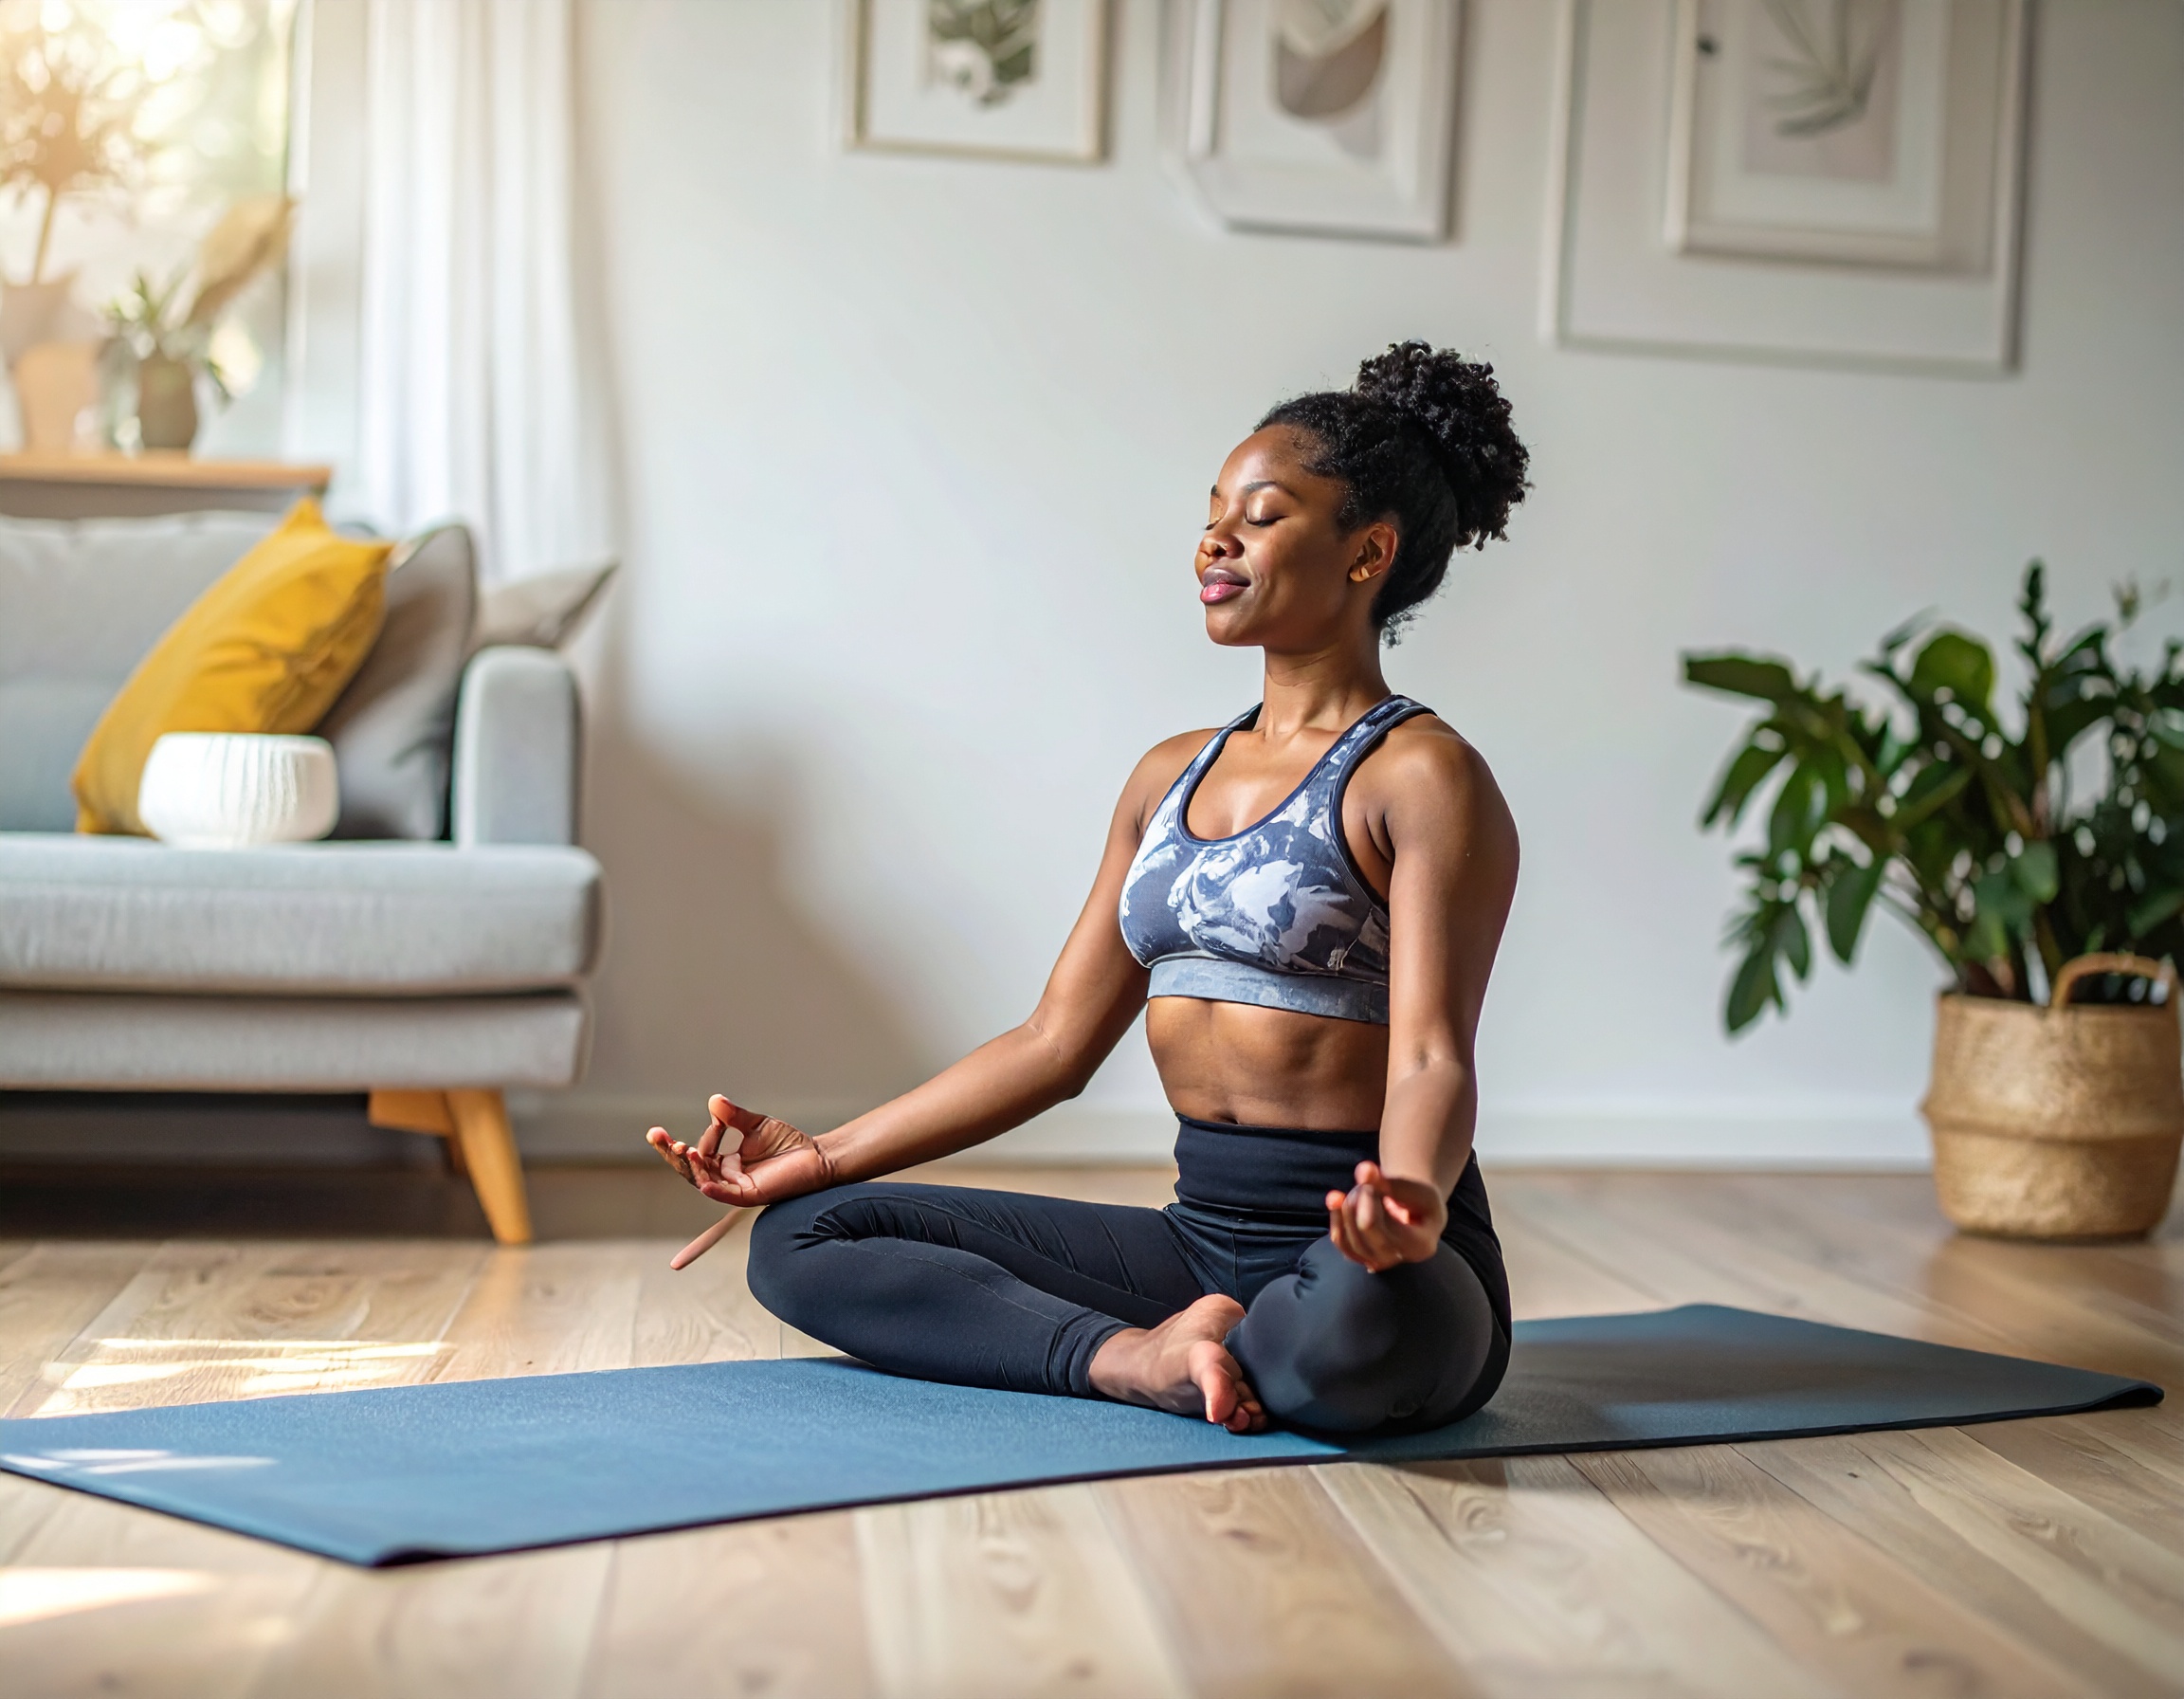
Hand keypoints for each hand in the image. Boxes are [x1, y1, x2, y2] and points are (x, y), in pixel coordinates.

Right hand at [646, 1095, 831, 1207]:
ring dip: (692, 1167)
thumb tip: (714, 1101)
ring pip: (705, 1181)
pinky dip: (713, 1189)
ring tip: (685, 1149)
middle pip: (692, 1169)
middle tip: (656, 1135)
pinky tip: (703, 1180)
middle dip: (673, 1153)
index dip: (701, 1137)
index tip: (714, 1119)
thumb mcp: (757, 1125)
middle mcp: (728, 1176)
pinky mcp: (752, 1195)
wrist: (817, 1157)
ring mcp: (738, 1187)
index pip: (700, 1152)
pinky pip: (726, 1195)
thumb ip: (734, 1116)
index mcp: (727, 1162)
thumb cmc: (789, 1143)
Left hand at [1325, 1161, 1445, 1271]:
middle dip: (1357, 1198)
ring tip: (1358, 1189)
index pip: (1373, 1224)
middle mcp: (1396, 1259)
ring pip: (1346, 1238)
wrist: (1418, 1218)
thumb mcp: (1418, 1188)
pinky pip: (1340, 1241)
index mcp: (1417, 1245)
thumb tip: (1363, 1171)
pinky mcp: (1361, 1258)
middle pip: (1361, 1229)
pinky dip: (1336, 1217)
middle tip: (1365, 1183)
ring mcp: (1376, 1262)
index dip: (1365, 1195)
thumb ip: (1393, 1181)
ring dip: (1346, 1206)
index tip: (1372, 1176)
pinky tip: (1337, 1199)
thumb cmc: (1421, 1202)